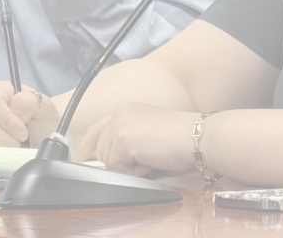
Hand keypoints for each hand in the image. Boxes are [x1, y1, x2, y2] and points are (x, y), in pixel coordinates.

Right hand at [0, 81, 58, 146]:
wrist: (39, 134)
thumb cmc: (40, 118)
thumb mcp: (44, 106)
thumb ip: (30, 101)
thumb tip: (15, 104)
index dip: (7, 121)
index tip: (23, 133)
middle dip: (5, 138)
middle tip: (20, 142)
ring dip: (2, 147)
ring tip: (15, 145)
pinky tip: (5, 149)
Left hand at [73, 103, 196, 176]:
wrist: (201, 137)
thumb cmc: (183, 139)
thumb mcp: (148, 132)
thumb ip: (127, 139)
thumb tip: (111, 159)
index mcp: (125, 111)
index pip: (97, 129)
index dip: (87, 145)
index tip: (81, 156)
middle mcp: (118, 115)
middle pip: (102, 151)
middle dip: (122, 162)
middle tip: (149, 158)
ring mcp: (119, 126)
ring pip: (109, 162)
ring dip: (130, 167)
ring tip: (153, 158)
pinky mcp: (123, 141)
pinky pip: (119, 168)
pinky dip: (136, 172)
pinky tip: (152, 161)